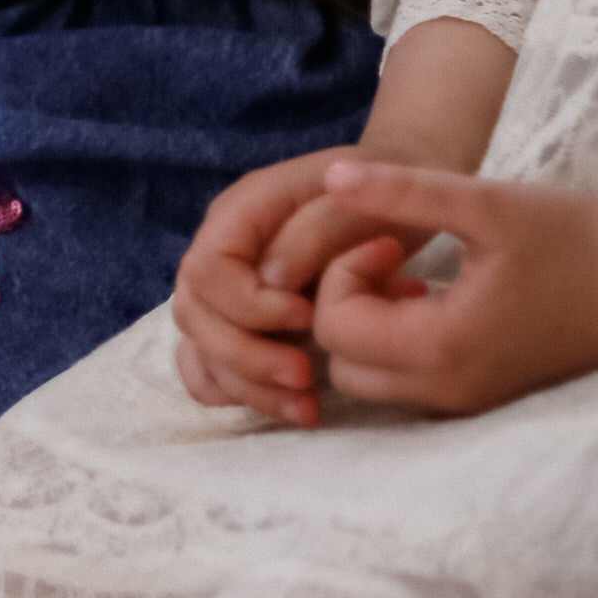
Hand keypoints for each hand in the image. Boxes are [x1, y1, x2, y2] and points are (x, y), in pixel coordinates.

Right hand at [172, 148, 363, 416]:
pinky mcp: (247, 324)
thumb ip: (312, 234)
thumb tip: (272, 284)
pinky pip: (212, 367)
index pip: (206, 271)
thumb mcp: (357, 201)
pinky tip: (285, 404)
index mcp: (240, 213)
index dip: (247, 305)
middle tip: (306, 377)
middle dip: (245, 358)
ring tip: (306, 407)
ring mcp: (229, 290)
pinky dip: (239, 391)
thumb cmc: (382, 194)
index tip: (307, 318)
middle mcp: (223, 253)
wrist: (404, 191)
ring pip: (201, 349)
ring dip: (247, 386)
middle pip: (193, 316)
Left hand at [306, 160, 597, 421]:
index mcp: (445, 348)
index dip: (344, 275)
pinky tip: (441, 301)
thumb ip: (403, 191)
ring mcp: (471, 403)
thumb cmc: (577, 238)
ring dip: (373, 331)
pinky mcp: (488, 399)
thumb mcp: (486, 203)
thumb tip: (331, 179)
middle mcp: (450, 391)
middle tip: (393, 263)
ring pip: (375, 383)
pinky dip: (402, 349)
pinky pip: (412, 387)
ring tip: (414, 280)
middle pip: (343, 367)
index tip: (392, 241)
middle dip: (348, 308)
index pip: (336, 329)